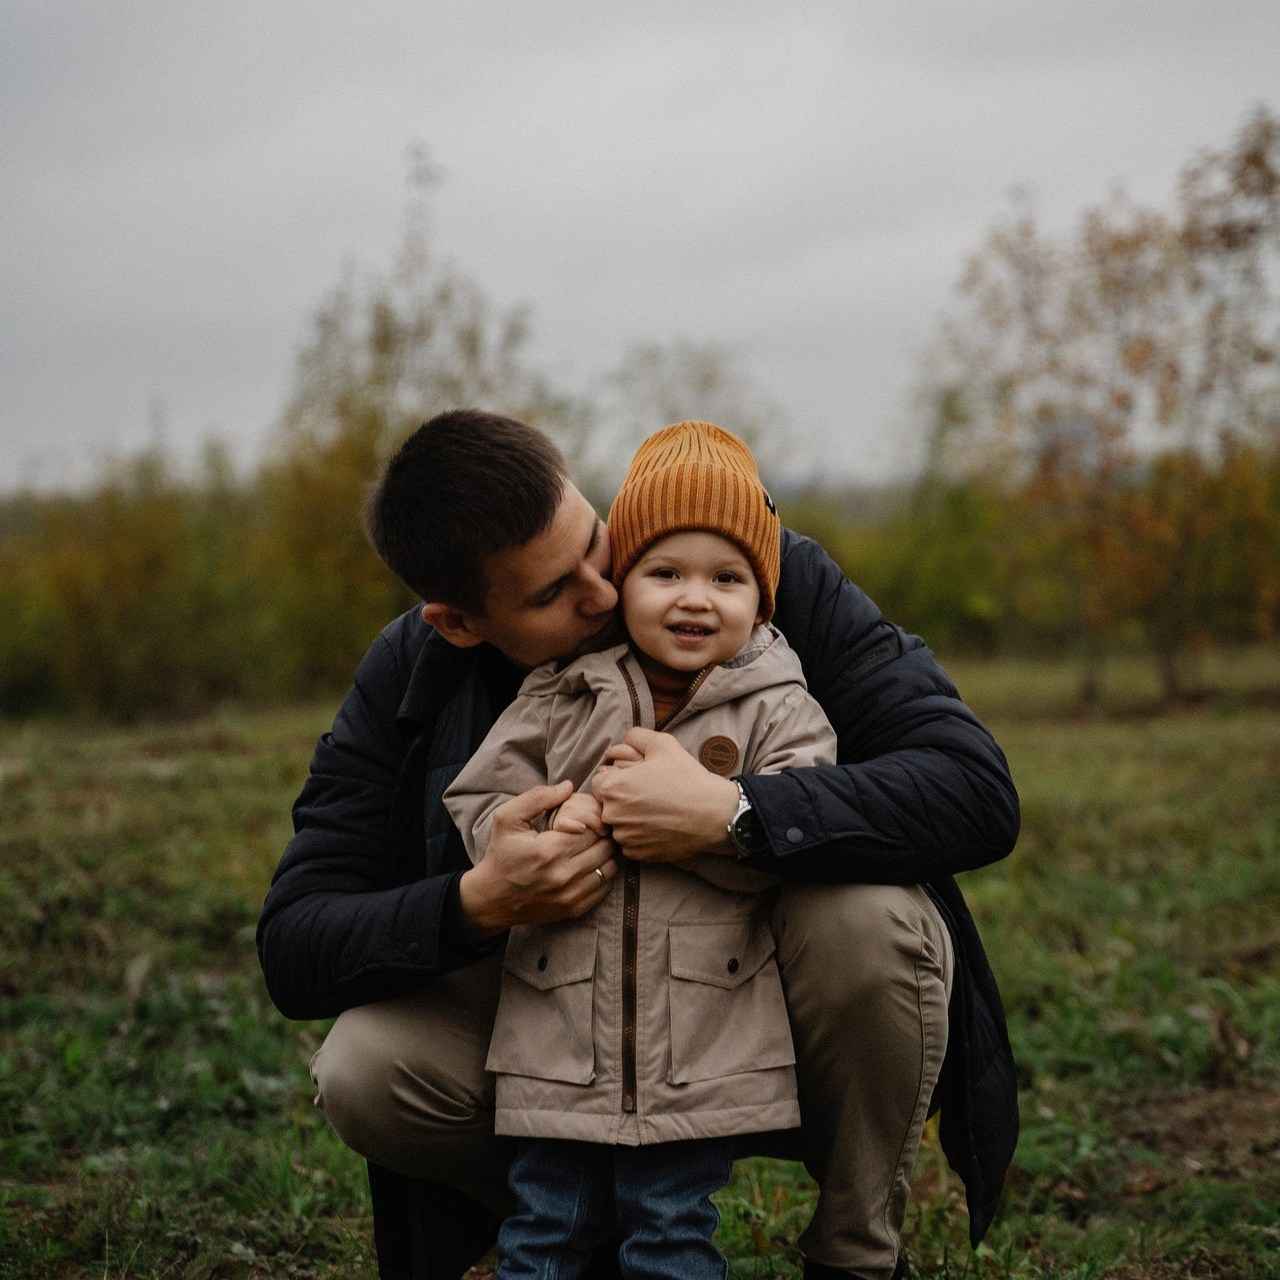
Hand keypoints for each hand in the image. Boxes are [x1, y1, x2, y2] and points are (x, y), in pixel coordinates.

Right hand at [458, 781, 617, 936]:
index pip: (592, 828)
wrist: (492, 899)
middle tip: (593, 830)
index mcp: (549, 850)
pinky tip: (591, 865)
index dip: (593, 819)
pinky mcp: (574, 909)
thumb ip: (537, 797)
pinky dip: (604, 873)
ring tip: (593, 846)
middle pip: (604, 847)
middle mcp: (563, 875)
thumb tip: (568, 786)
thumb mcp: (508, 818)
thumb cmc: (501, 854)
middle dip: (602, 835)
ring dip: (606, 854)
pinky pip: (605, 887)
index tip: (586, 819)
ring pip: (610, 867)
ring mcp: (571, 895)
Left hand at [593, 728, 739, 862]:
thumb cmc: (687, 777)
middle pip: (606, 805)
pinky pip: (631, 844)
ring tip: (656, 811)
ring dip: (630, 819)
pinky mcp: (637, 854)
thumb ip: (636, 736)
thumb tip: (623, 739)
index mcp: (611, 788)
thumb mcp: (663, 744)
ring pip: (618, 825)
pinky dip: (641, 836)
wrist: (713, 813)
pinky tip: (659, 826)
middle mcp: (612, 815)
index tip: (634, 780)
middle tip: (648, 795)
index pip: (598, 783)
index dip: (616, 779)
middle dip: (622, 799)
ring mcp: (624, 838)